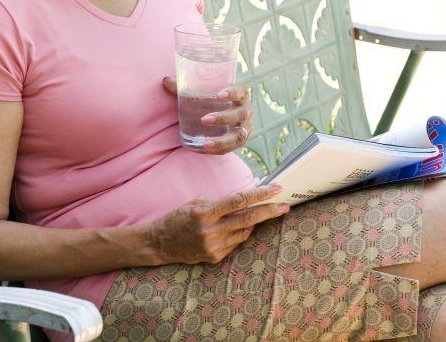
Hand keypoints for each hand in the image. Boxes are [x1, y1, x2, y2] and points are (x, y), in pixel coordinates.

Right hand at [144, 184, 289, 264]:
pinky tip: (234, 229)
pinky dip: (239, 234)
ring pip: (245, 232)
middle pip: (248, 219)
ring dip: (253, 223)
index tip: (276, 188)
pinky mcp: (215, 257)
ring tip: (254, 215)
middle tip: (285, 205)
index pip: (238, 201)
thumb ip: (220, 204)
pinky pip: (236, 243)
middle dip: (269, 211)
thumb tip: (246, 201)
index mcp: (205, 212)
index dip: (260, 194)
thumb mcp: (196, 203)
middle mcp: (211, 230)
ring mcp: (214, 246)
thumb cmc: (178, 218)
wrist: (160, 243)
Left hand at [162, 77, 253, 154]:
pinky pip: (230, 149)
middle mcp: (246, 111)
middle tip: (204, 120)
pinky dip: (217, 150)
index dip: (233, 92)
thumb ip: (184, 87)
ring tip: (205, 144)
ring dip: (222, 140)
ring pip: (238, 136)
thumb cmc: (211, 100)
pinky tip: (202, 150)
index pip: (241, 91)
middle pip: (240, 115)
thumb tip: (165, 80)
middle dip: (223, 118)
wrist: (224, 117)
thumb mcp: (200, 92)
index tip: (219, 95)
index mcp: (240, 95)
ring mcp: (245, 128)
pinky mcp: (239, 142)